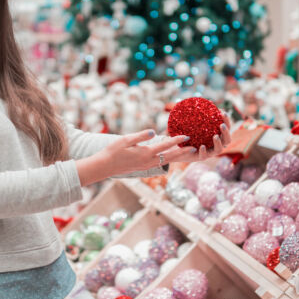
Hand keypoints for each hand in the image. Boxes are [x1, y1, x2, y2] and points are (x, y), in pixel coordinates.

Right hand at [75, 130, 194, 185]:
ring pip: (165, 161)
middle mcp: (148, 161)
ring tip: (186, 152)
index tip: (187, 135)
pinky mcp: (143, 167)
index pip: (165, 145)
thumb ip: (141, 136)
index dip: (177, 140)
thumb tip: (155, 131)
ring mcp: (146, 166)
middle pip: (170, 156)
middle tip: (194, 148)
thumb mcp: (126, 140)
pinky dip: (167, 159)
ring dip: (176, 156)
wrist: (105, 166)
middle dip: (182, 152)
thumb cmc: (113, 151)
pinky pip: (159, 163)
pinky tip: (170, 156)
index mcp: (145, 153)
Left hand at [172, 112, 232, 162]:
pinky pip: (204, 156)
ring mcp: (209, 152)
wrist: (177, 146)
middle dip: (226, 132)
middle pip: (227, 140)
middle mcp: (215, 144)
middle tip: (221, 125)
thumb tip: (203, 100)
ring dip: (219, 143)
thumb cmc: (188, 132)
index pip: (226, 128)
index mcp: (217, 135)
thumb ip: (199, 114)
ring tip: (215, 136)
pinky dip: (204, 151)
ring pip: (219, 150)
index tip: (222, 112)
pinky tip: (201, 146)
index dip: (227, 121)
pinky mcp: (200, 157)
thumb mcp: (193, 122)